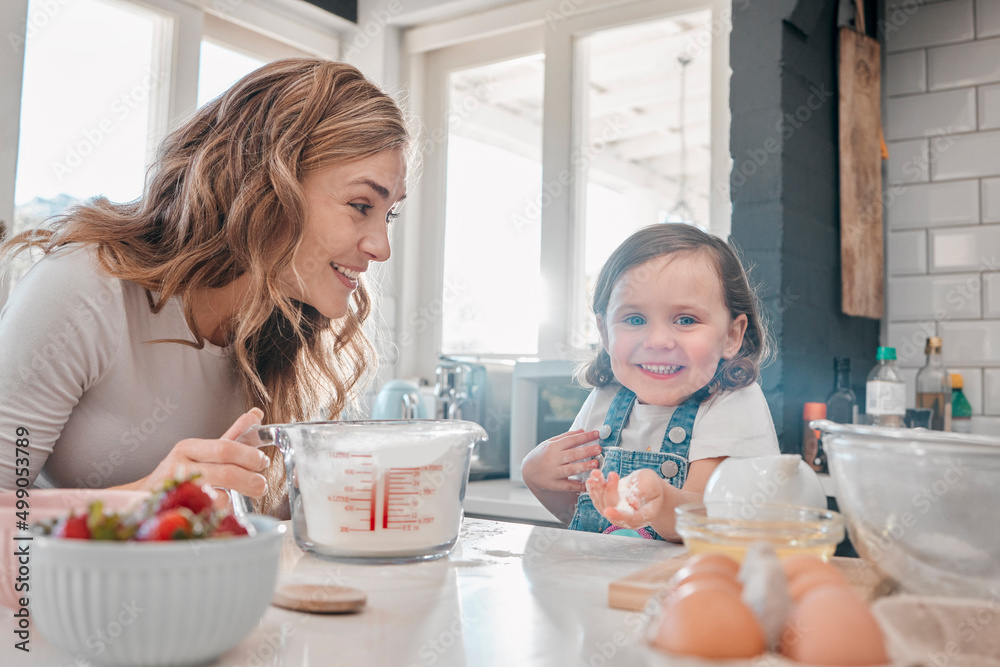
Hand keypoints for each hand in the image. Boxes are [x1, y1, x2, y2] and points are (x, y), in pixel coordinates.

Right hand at [126, 408, 269, 497]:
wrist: (146, 495)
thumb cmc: (183, 471)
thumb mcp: (205, 451)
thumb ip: (232, 436)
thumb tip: (256, 414)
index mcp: (189, 447)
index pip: (225, 448)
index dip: (250, 456)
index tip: (263, 463)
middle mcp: (179, 466)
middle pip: (225, 473)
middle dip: (250, 480)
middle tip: (262, 486)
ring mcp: (175, 490)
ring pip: (217, 496)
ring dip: (238, 497)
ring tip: (249, 494)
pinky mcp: (175, 510)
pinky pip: (208, 513)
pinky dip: (222, 511)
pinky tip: (226, 508)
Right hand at [520, 429, 601, 492]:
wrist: (528, 471)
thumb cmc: (541, 455)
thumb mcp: (550, 443)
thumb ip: (566, 437)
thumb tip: (582, 430)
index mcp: (553, 447)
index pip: (571, 440)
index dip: (585, 436)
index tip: (597, 434)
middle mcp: (553, 459)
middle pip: (572, 454)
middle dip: (586, 451)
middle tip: (599, 449)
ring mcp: (554, 472)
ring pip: (571, 469)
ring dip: (584, 466)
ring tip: (595, 464)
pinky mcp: (554, 485)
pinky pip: (568, 486)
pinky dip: (579, 485)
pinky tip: (588, 483)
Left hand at [586, 468, 666, 529]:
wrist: (645, 487)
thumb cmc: (651, 486)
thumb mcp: (651, 485)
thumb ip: (642, 493)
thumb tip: (632, 503)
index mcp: (643, 516)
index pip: (630, 519)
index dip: (619, 515)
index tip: (608, 511)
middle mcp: (627, 518)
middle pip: (614, 508)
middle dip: (609, 491)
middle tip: (612, 474)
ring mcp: (615, 513)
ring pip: (602, 504)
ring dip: (597, 489)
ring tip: (596, 474)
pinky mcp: (606, 505)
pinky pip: (597, 499)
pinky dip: (593, 488)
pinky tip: (591, 479)